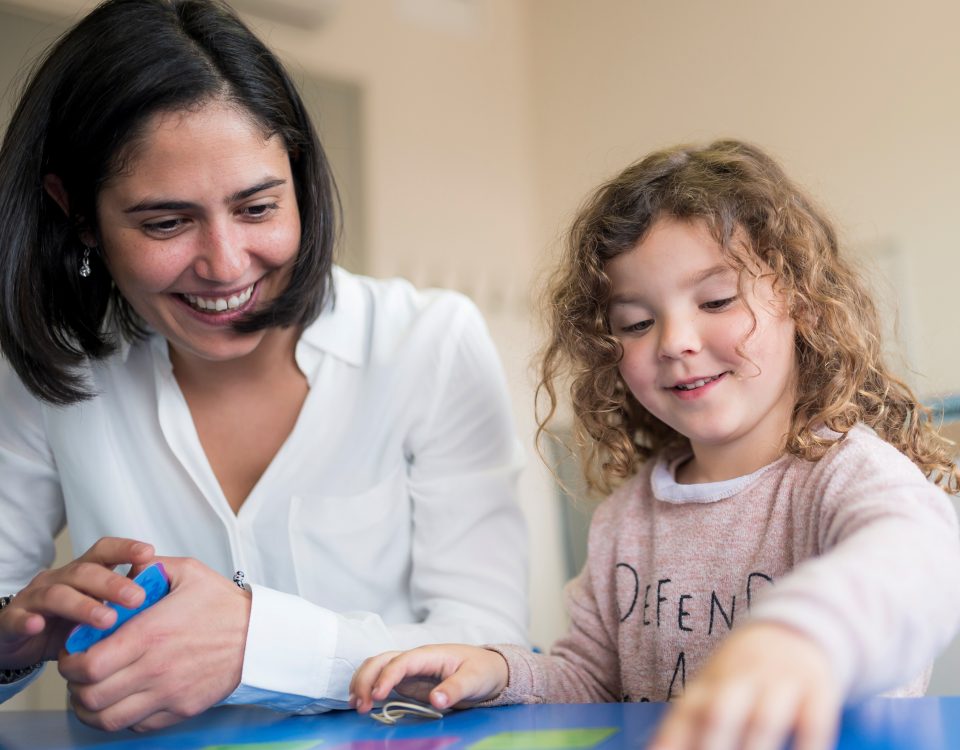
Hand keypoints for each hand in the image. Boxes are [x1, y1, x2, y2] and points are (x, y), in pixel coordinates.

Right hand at [0, 538, 153, 669]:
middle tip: (137, 598)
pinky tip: (39, 625)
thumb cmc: (66, 622)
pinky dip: (28, 621)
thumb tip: (162, 596)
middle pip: (85, 572)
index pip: (103, 552)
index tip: (148, 553)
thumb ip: (121, 601)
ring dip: (83, 606)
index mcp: (82, 573)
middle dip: (113, 583)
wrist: (17, 640)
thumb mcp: (97, 609)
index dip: (124, 549)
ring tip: (107, 620)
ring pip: (57, 594)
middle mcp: (58, 579)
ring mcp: (34, 598)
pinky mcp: (12, 620)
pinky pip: (18, 618)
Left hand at [59, 556, 251, 731]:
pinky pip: (134, 726)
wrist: (260, 637)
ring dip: (91, 708)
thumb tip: (124, 568)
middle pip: (91, 696)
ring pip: (107, 719)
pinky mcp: (180, 710)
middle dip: (74, 686)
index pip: (88, 664)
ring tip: (93, 692)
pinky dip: (120, 717)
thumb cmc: (224, 605)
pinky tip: (123, 699)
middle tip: (79, 673)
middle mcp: (155, 668)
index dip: (70, 662)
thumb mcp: (188, 572)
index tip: (74, 652)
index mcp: (150, 633)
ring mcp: (168, 693)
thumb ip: (150, 567)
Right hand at [350, 644, 508, 712]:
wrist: (488, 670)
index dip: (387, 676)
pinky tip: (362, 701)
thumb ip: (455, 689)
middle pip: (381, 660)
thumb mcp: (474, 680)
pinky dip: (368, 687)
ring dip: (363, 682)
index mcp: (429, 654)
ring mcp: (409, 670)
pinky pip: (382, 679)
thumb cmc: (482, 670)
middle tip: (361, 704)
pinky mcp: (408, 681)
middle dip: (367, 679)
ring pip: (377, 667)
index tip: (377, 695)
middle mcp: (415, 659)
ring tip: (357, 704)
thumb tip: (436, 700)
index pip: (402, 661)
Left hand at [648, 623, 840, 749]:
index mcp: (708, 683)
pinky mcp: (816, 686)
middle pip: (719, 714)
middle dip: (711, 747)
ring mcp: (778, 681)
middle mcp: (739, 680)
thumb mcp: (712, 687)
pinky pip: (813, 719)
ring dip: (756, 749)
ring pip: (763, 719)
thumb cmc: (743, 672)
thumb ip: (686, 723)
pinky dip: (808, 743)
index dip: (670, 741)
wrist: (794, 623)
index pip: (683, 715)